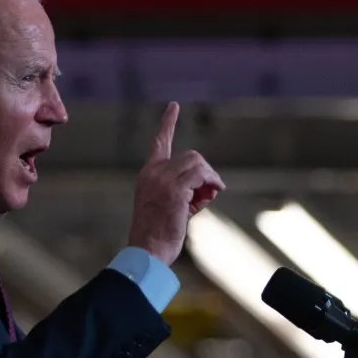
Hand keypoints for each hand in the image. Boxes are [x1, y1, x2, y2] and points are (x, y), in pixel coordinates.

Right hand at [127, 102, 224, 266]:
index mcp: (148, 174)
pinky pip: (202, 176)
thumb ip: (182, 189)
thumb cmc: (158, 235)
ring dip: (209, 180)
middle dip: (204, 173)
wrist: (147, 252)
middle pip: (192, 156)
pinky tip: (210, 198)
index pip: (160, 143)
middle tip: (206, 196)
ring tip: (205, 200)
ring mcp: (164, 180)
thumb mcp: (167, 205)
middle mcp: (154, 172)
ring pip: (198, 164)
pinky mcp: (175, 190)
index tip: (174, 106)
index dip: (168, 123)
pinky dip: (211, 184)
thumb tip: (209, 186)